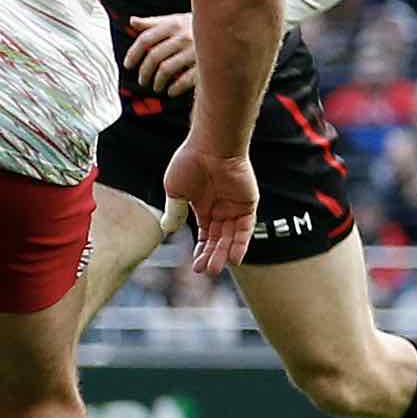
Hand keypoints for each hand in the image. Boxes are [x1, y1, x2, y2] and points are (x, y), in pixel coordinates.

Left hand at [122, 9, 201, 96]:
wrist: (232, 30)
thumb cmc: (197, 28)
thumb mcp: (177, 20)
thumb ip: (154, 23)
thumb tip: (132, 22)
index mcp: (174, 23)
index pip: (146, 39)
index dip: (133, 53)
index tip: (128, 65)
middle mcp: (184, 36)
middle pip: (154, 57)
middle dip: (145, 72)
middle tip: (143, 81)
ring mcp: (195, 50)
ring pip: (166, 69)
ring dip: (157, 82)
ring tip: (156, 87)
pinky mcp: (207, 64)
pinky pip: (184, 80)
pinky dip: (174, 88)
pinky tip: (170, 92)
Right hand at [161, 138, 260, 276]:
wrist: (211, 146)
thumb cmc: (189, 162)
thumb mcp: (175, 190)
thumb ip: (175, 210)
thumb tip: (168, 230)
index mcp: (203, 205)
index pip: (205, 234)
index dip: (201, 250)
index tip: (195, 266)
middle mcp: (220, 208)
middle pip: (218, 239)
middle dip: (211, 256)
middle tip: (205, 271)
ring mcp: (235, 206)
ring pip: (231, 237)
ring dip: (223, 253)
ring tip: (214, 269)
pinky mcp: (248, 204)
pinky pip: (246, 228)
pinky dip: (240, 243)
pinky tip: (234, 258)